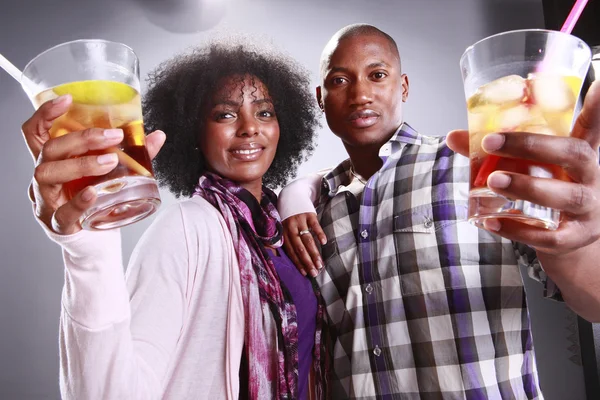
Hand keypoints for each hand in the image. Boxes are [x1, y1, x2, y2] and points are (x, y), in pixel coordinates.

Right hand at [22, 95, 166, 234]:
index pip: (36, 131)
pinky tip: (94, 193)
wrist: (92, 239)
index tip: (68, 99)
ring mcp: (46, 200)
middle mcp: (44, 176)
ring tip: (109, 162)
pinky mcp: (57, 224)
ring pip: (48, 174)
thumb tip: (157, 135)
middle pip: (48, 149)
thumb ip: (133, 154)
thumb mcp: (109, 173)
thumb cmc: (95, 198)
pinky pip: (62, 213)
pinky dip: (78, 201)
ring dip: (80, 164)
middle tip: (113, 136)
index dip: (46, 113)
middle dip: (81, 139)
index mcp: (53, 160)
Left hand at [282, 212, 326, 276]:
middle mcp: (291, 227)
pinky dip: (319, 234)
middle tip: (314, 273)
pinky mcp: (309, 214)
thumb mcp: (283, 228)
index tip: (305, 274)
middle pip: (300, 248)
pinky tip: (324, 243)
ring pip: (308, 239)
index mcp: (283, 233)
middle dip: (307, 262)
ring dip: (314, 253)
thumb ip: (286, 241)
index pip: (291, 251)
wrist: (291, 195)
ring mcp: (300, 221)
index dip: (298, 263)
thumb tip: (291, 260)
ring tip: (320, 264)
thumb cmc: (288, 217)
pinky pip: (315, 226)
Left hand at [447, 81, 599, 255]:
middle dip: (533, 146)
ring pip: (565, 196)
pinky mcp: (572, 238)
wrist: (569, 240)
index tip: (598, 84)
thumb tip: (454, 136)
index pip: (591, 127)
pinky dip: (518, 230)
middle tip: (492, 143)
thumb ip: (495, 151)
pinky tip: (492, 221)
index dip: (596, 107)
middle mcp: (590, 178)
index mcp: (579, 155)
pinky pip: (549, 236)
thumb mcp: (530, 168)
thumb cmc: (547, 192)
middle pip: (575, 155)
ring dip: (526, 186)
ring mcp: (586, 210)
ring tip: (493, 181)